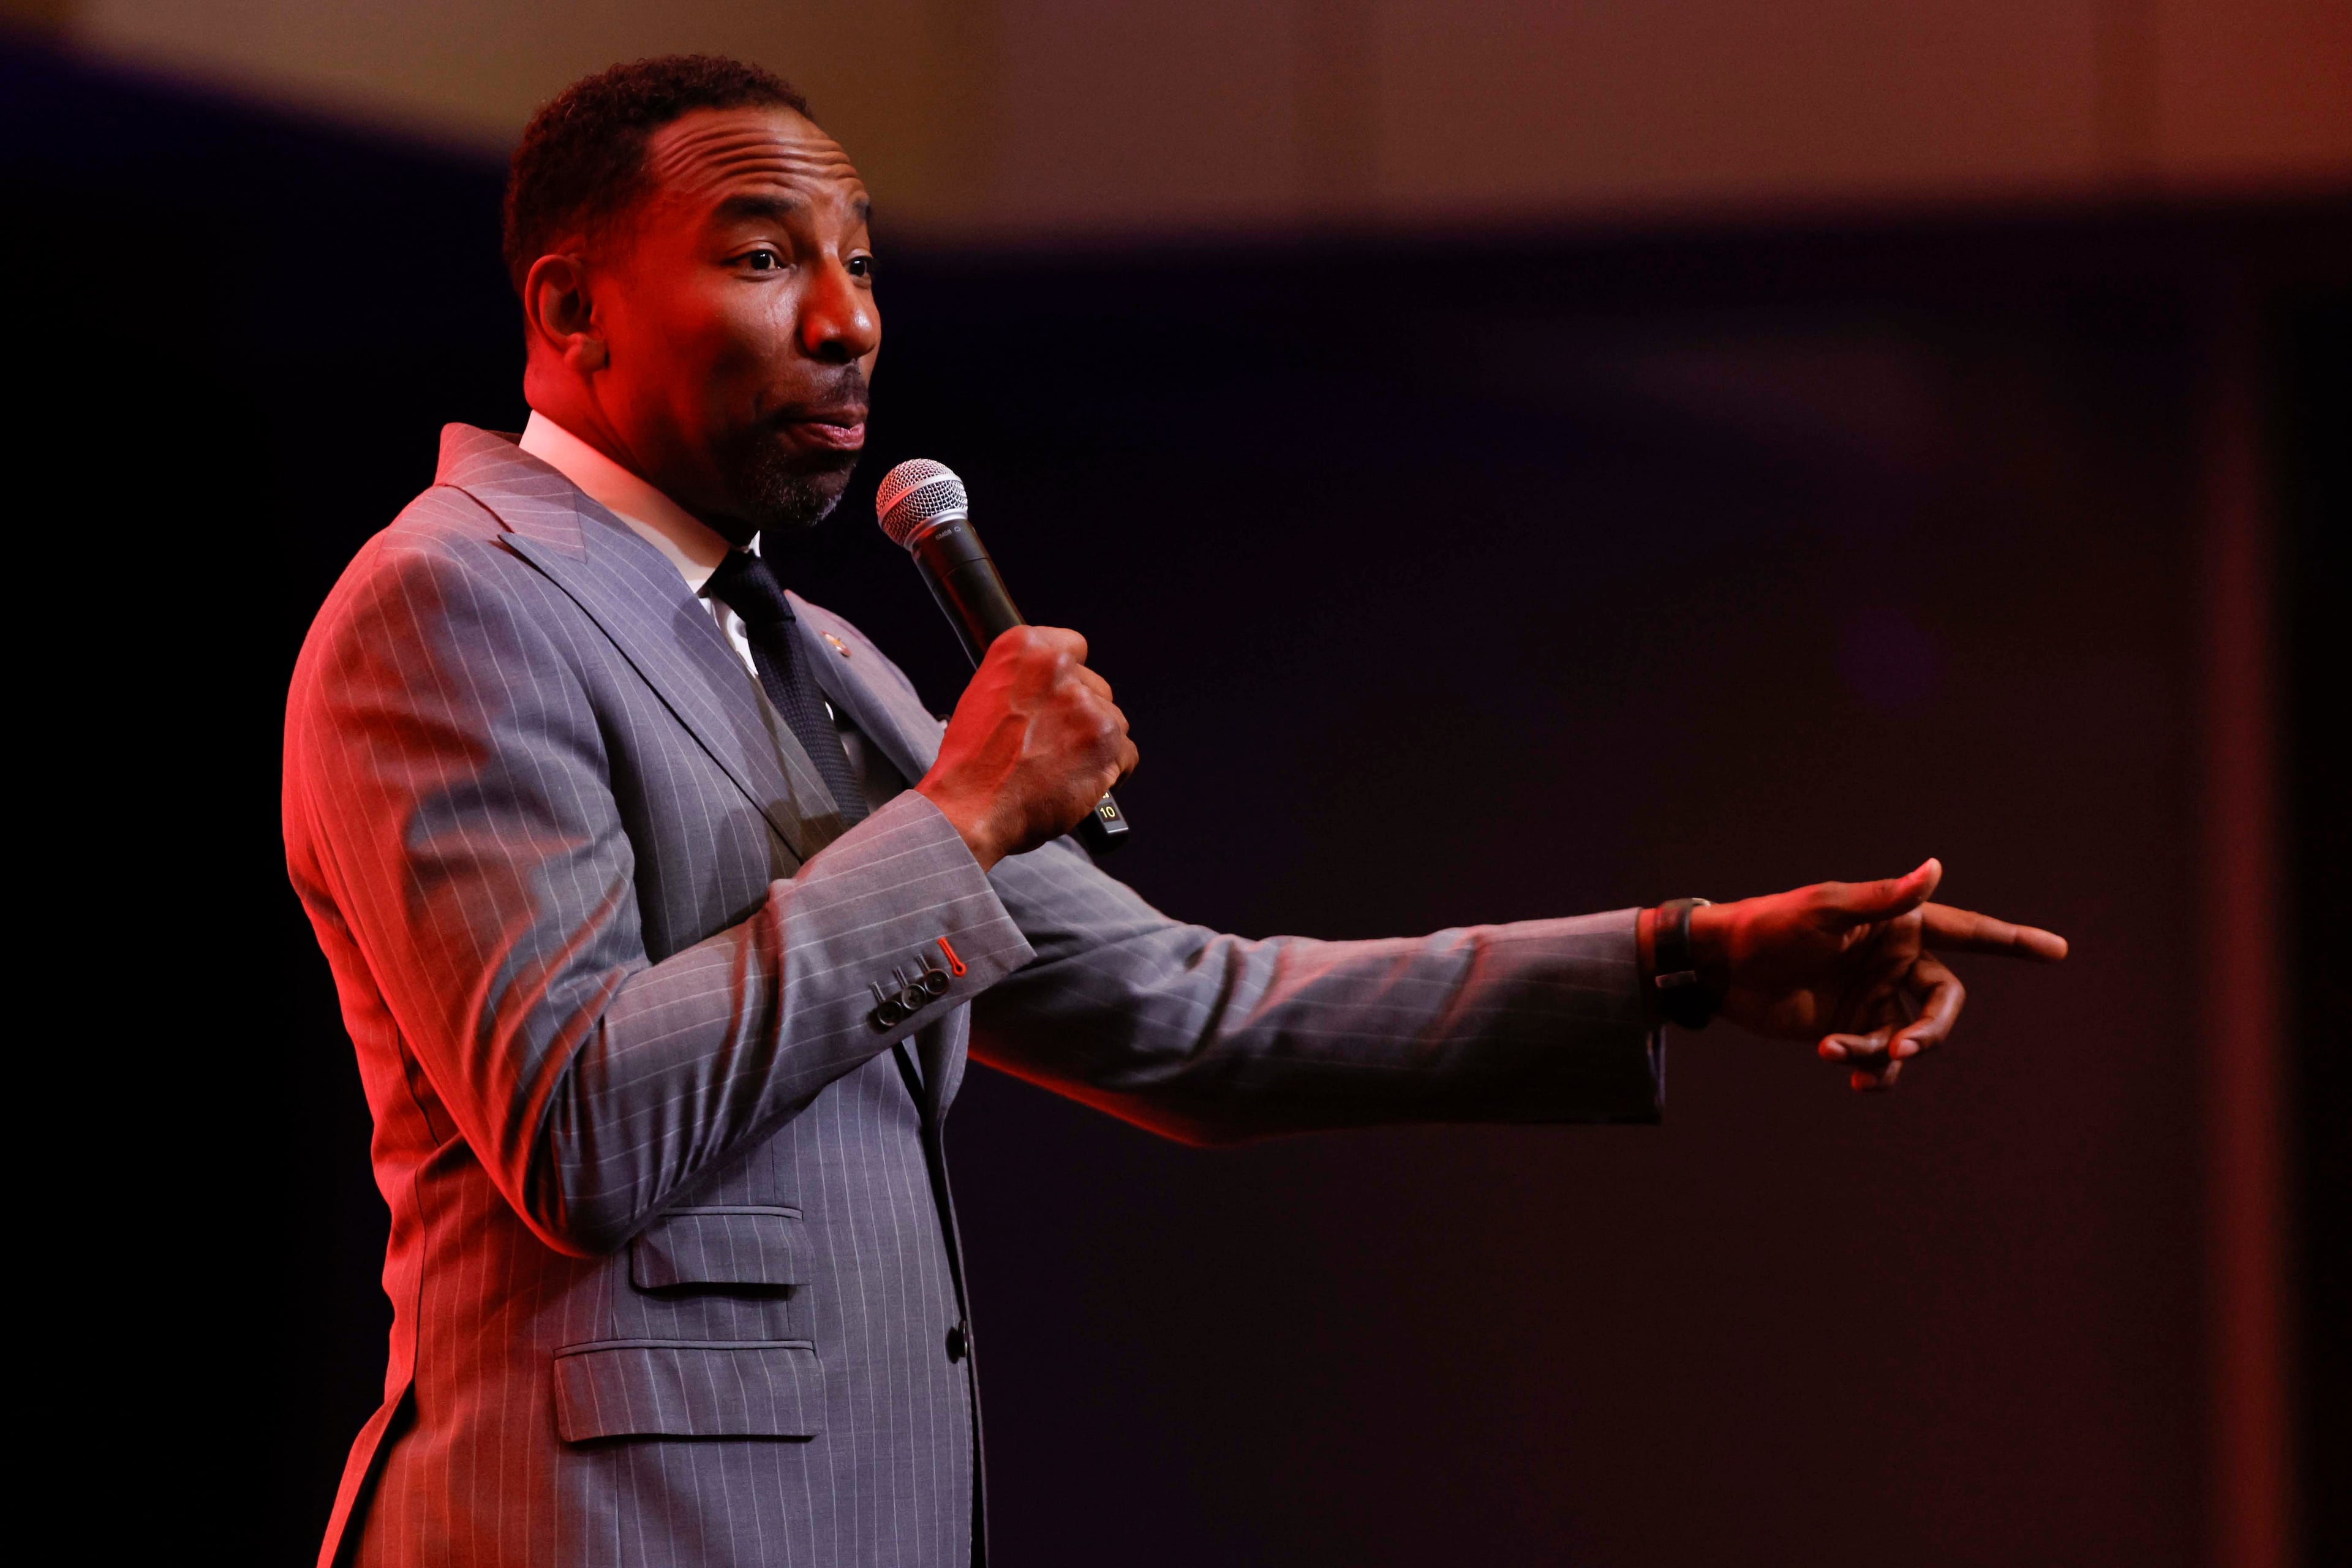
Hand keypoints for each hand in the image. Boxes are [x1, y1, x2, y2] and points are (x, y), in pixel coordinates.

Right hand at [917, 626, 1136, 870]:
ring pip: (1114, 720)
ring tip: (1064, 766)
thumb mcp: (985, 696)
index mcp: (1025, 648)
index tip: (1063, 697)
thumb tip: (1053, 686)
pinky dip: (1111, 772)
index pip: (1073, 648)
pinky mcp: (1105, 740)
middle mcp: (1057, 668)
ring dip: (1096, 744)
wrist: (971, 809)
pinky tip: (1083, 781)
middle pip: (1095, 688)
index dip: (1069, 679)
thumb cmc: (972, 763)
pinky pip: (1127, 753)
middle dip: (1082, 716)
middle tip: (1054, 743)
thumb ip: (1025, 679)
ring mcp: (1084, 704)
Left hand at [1662, 859, 2065, 1091]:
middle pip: (1944, 1004)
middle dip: (1931, 1032)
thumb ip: (1884, 899)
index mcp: (1898, 925)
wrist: (1720, 968)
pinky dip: (1870, 1068)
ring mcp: (1873, 997)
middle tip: (1904, 1050)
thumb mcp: (1825, 910)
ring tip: (1842, 1055)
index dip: (2012, 941)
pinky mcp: (1850, 1027)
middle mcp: (1893, 961)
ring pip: (1910, 1037)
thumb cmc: (1769, 926)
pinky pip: (1880, 1057)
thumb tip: (1935, 867)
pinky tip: (1847, 1072)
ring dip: (1885, 1053)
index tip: (2058, 951)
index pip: (1968, 932)